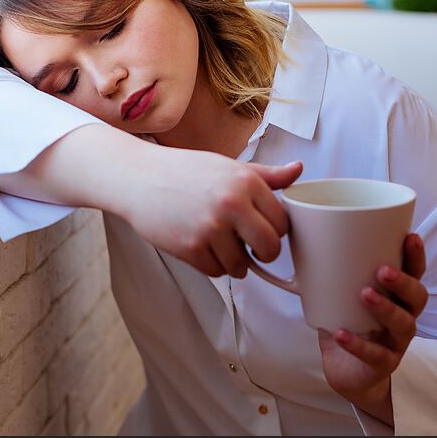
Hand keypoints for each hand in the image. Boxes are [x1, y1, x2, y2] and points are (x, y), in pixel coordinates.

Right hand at [122, 146, 303, 277]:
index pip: (283, 222)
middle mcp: (232, 203)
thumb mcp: (227, 166)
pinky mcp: (190, 247)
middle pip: (270, 248)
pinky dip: (212, 265)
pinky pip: (216, 271)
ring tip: (220, 243)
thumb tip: (299, 170)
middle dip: (263, 253)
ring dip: (235, 261)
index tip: (263, 229)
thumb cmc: (183, 171)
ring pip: (242, 265)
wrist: (137, 177)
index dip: (275, 230)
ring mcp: (210, 227)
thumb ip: (266, 175)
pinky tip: (202, 246)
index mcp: (246, 181)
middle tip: (251, 246)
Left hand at [317, 233, 427, 425]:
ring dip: (386, 308)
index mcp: (398, 296)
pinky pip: (375, 355)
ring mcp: (396, 342)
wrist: (347, 371)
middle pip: (417, 297)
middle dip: (404, 282)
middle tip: (383, 270)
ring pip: (403, 325)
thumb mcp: (341, 295)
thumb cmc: (347, 323)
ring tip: (364, 294)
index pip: (415, 273)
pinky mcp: (382, 364)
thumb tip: (301, 233)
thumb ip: (330, 269)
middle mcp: (404, 317)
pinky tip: (340, 333)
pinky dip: (357, 344)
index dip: (416, 256)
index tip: (410, 236)